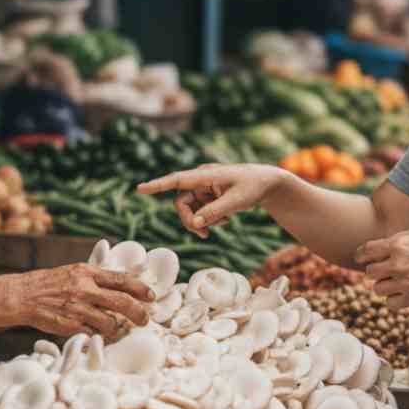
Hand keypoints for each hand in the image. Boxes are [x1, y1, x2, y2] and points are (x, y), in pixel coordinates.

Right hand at [17, 264, 152, 338]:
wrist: (23, 295)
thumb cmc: (52, 284)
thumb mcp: (75, 272)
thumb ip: (97, 278)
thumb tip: (123, 285)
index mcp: (88, 272)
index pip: (122, 280)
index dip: (140, 289)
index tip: (151, 296)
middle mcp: (84, 289)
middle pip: (122, 302)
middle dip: (138, 313)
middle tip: (145, 320)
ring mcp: (77, 308)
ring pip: (110, 322)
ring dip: (118, 328)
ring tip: (117, 329)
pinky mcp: (70, 325)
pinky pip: (93, 333)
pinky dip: (99, 335)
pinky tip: (98, 333)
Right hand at [138, 164, 283, 238]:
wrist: (267, 183)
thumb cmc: (254, 187)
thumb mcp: (237, 202)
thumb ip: (215, 212)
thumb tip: (194, 223)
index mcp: (206, 174)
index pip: (177, 180)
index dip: (158, 185)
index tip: (140, 189)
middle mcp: (201, 179)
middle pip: (182, 203)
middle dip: (190, 220)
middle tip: (205, 234)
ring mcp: (204, 188)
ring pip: (190, 209)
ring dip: (202, 221)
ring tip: (223, 224)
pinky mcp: (208, 195)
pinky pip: (200, 211)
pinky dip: (209, 219)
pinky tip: (225, 220)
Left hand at [354, 228, 408, 308]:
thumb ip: (397, 239)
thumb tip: (378, 246)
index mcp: (398, 245)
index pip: (365, 251)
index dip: (361, 255)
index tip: (362, 258)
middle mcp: (398, 264)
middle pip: (369, 272)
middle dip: (375, 270)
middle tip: (385, 269)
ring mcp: (405, 283)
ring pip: (377, 289)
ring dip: (384, 285)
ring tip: (396, 280)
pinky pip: (390, 303)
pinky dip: (393, 299)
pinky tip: (402, 292)